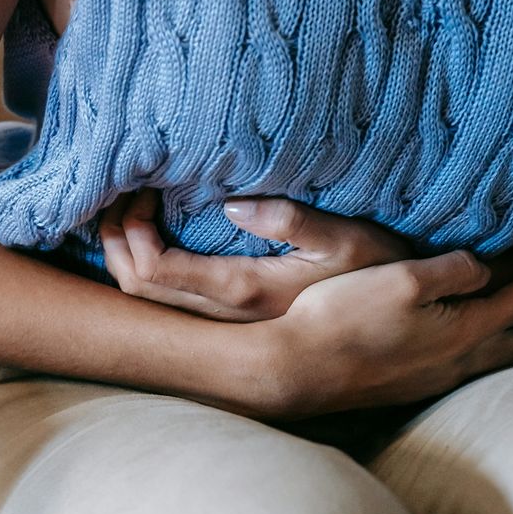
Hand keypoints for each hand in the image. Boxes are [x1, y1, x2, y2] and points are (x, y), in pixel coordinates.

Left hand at [100, 191, 411, 321]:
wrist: (397, 324)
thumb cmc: (379, 272)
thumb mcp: (349, 239)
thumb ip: (294, 221)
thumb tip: (232, 206)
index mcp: (242, 291)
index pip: (154, 271)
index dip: (131, 232)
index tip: (142, 189)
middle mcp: (223, 315)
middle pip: (135, 287)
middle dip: (115, 239)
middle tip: (122, 192)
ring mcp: (222, 321)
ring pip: (144, 298)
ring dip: (123, 253)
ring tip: (129, 208)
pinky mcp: (228, 318)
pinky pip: (164, 297)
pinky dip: (142, 264)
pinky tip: (150, 234)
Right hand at [263, 225, 512, 416]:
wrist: (294, 369)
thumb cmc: (343, 320)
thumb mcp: (403, 277)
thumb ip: (453, 268)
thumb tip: (481, 269)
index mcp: (465, 331)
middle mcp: (456, 362)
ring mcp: (429, 379)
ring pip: (493, 360)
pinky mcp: (402, 386)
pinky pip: (460, 367)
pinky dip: (482, 353)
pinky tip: (463, 350)